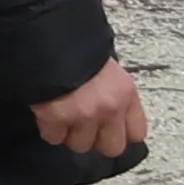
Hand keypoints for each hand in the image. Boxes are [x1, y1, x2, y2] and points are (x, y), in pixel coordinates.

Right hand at [28, 58, 146, 160]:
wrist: (48, 37)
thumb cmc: (77, 47)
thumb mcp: (107, 69)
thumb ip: (112, 93)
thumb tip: (107, 115)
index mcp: (126, 94)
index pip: (137, 133)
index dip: (121, 133)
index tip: (108, 128)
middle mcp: (110, 109)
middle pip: (111, 147)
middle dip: (96, 139)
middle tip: (82, 126)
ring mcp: (83, 115)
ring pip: (80, 145)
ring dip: (69, 134)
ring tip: (61, 117)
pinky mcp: (56, 117)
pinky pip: (53, 137)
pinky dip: (48, 130)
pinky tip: (46, 115)